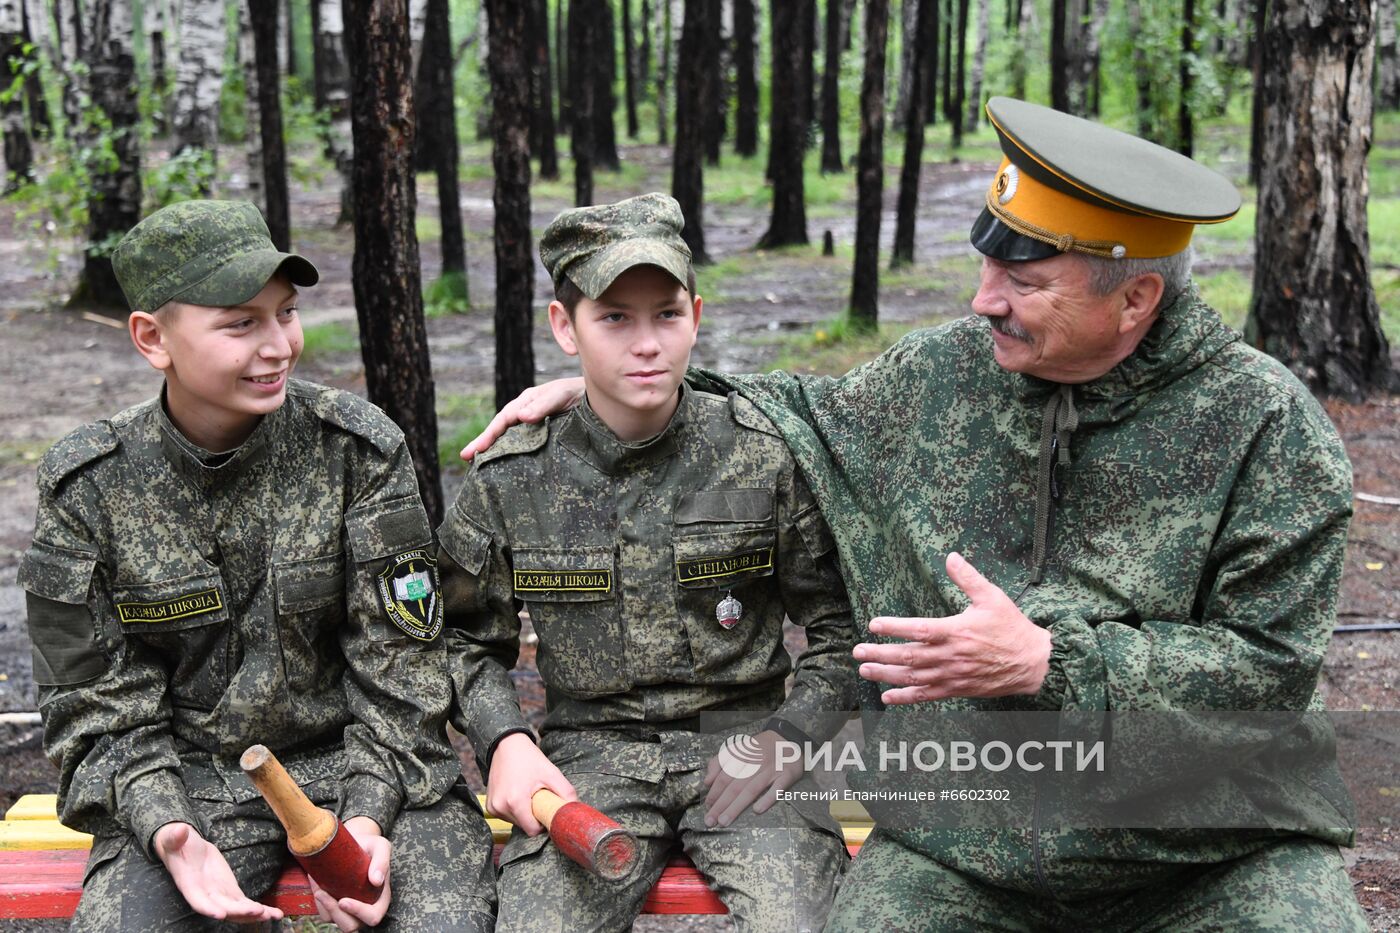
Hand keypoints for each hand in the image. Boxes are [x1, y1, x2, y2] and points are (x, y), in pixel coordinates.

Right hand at [153, 821, 283, 923]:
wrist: (186, 848)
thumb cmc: (177, 844)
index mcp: (190, 885)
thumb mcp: (174, 838)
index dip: (208, 908)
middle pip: (223, 907)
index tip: (220, 914)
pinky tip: (275, 914)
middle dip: (239, 911)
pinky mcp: (231, 891)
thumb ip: (175, 837)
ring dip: (253, 914)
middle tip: (257, 910)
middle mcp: (205, 894)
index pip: (198, 900)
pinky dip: (260, 910)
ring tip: (272, 915)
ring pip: (237, 910)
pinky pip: (245, 903)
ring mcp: (219, 894)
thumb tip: (180, 830)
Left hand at [307, 816, 391, 931]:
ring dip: (324, 907)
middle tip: (323, 893)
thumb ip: (382, 860)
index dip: (359, 913)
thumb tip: (376, 881)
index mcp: (380, 897)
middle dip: (336, 913)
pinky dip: (318, 901)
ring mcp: (349, 908)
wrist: (355, 840)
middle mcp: (365, 907)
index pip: (373, 916)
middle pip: (351, 926)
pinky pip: (324, 913)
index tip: (343, 900)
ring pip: (335, 921)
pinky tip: (316, 882)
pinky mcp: (335, 905)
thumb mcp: (380, 846)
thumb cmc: (369, 845)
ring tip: (318, 886)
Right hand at [460, 377, 585, 460]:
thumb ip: (544, 405)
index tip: (478, 450)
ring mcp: (535, 425)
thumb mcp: (562, 395)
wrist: (602, 399)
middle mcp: (527, 413)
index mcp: (527, 402)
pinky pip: (525, 445)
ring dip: (496, 450)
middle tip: (465, 458)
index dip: (489, 435)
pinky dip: (513, 454)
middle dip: (484, 443)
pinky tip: (507, 465)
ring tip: (478, 466)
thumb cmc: (581, 393)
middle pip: (501, 430)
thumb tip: (520, 417)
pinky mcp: (546, 436)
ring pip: (511, 438)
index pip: (503, 420)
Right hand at [486, 732, 577, 834]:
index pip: (532, 830)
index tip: (548, 811)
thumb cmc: (528, 758)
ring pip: (516, 822)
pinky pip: (508, 816)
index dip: (543, 823)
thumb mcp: (551, 773)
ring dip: (525, 813)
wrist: (507, 745)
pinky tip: (518, 793)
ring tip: (527, 793)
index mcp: (515, 802)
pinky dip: (515, 809)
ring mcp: (493, 808)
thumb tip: (576, 811)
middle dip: (534, 816)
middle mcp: (500, 807)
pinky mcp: (490, 806)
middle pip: (524, 826)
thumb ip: (566, 793)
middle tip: (538, 798)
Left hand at [702, 730, 802, 826]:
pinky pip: (777, 789)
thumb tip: (707, 781)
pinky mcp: (787, 775)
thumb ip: (719, 762)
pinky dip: (767, 799)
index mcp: (741, 755)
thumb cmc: (758, 748)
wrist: (788, 738)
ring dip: (737, 806)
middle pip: (735, 785)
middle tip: (711, 820)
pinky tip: (757, 810)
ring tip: (725, 820)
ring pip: (752, 789)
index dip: (715, 792)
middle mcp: (755, 761)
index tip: (707, 806)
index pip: (725, 776)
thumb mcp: (737, 748)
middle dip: (721, 804)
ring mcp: (771, 769)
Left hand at [854, 552, 1051, 703]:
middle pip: (909, 657)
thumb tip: (951, 556)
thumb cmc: (1012, 627)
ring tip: (864, 670)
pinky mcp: (957, 690)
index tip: (873, 625)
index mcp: (957, 631)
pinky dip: (906, 698)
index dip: (895, 628)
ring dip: (886, 675)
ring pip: (913, 678)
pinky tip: (887, 697)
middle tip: (857, 651)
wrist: (1033, 663)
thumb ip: (968, 578)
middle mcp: (951, 656)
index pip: (919, 630)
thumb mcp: (992, 597)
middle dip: (880, 654)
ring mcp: (953, 676)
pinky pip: (927, 696)